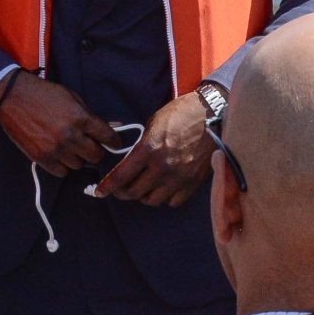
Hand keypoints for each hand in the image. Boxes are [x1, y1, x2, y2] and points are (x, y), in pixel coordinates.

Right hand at [0, 72, 114, 175]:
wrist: (13, 97)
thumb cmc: (44, 94)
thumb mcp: (72, 98)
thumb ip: (91, 115)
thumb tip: (116, 127)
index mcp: (81, 118)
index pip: (108, 137)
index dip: (114, 142)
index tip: (113, 143)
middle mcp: (70, 136)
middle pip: (96, 156)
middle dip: (95, 150)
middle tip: (88, 145)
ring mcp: (55, 148)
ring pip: (79, 165)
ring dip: (77, 158)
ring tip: (68, 147)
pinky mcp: (41, 157)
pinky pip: (61, 172)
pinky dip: (62, 165)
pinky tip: (58, 154)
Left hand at [93, 92, 214, 207]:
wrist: (214, 115)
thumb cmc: (182, 113)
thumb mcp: (154, 123)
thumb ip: (142, 145)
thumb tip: (131, 159)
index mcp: (149, 149)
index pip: (121, 176)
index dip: (107, 186)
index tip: (99, 191)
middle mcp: (162, 167)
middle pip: (134, 192)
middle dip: (123, 192)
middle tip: (121, 189)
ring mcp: (178, 178)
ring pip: (152, 200)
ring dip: (144, 195)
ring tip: (143, 187)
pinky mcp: (193, 183)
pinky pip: (173, 201)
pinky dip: (165, 198)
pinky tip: (164, 188)